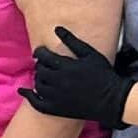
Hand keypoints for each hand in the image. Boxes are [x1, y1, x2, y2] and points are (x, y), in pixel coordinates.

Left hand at [22, 26, 137, 127]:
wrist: (113, 99)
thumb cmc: (103, 74)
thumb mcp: (90, 54)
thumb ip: (72, 40)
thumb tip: (56, 28)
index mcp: (66, 66)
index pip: (43, 56)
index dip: (39, 52)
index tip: (40, 52)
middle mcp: (59, 81)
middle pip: (40, 70)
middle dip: (40, 65)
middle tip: (43, 64)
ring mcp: (57, 97)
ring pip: (38, 85)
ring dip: (38, 78)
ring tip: (43, 75)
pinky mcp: (58, 109)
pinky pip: (37, 104)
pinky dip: (29, 97)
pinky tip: (24, 91)